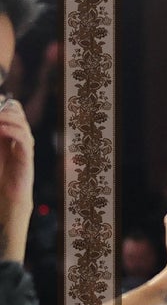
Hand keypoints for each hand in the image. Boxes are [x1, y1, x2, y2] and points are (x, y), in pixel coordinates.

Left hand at [0, 93, 35, 258]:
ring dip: (5, 118)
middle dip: (3, 110)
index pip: (13, 108)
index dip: (3, 105)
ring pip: (20, 122)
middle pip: (17, 111)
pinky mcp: (26, 157)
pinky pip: (24, 139)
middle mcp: (19, 137)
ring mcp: (24, 146)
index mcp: (10, 134)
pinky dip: (12, 131)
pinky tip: (0, 131)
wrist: (7, 199)